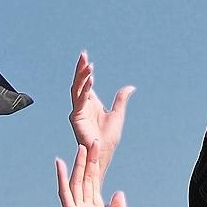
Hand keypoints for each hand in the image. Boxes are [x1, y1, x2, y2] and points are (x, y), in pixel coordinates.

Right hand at [68, 52, 133, 168]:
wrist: (104, 152)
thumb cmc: (109, 137)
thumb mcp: (118, 114)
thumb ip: (121, 99)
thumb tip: (130, 87)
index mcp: (90, 103)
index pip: (86, 82)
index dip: (85, 70)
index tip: (86, 57)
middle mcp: (82, 105)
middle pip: (79, 82)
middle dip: (80, 68)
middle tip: (83, 55)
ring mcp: (77, 110)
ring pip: (77, 89)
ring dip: (82, 76)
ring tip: (88, 64)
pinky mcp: (76, 117)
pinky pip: (80, 100)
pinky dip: (85, 89)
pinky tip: (90, 79)